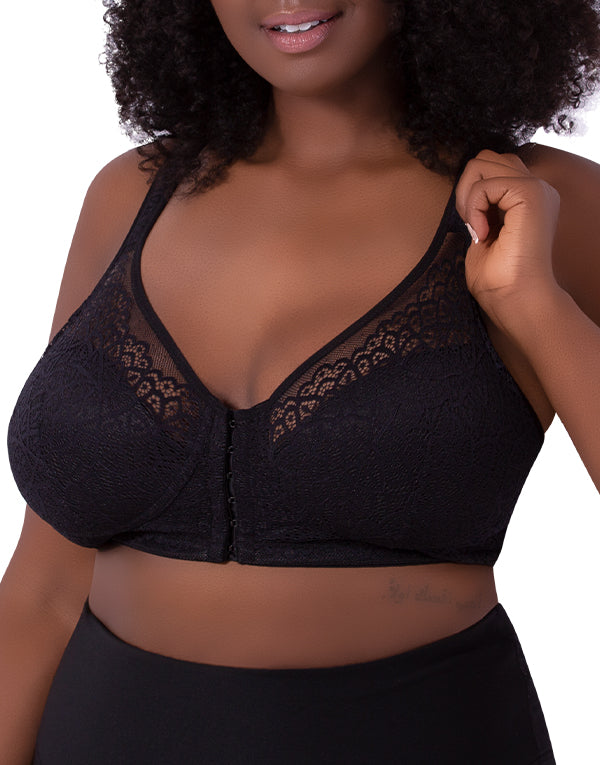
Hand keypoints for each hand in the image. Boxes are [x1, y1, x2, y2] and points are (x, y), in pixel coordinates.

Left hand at [454, 149, 561, 324]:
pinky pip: (485, 183)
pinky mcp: (531, 194)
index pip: (489, 166)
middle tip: (471, 223)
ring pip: (482, 161)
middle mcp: (536, 188)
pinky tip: (483, 233)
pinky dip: (474, 207)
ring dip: (468, 195)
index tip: (474, 226)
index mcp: (526, 197)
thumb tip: (465, 187)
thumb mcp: (481, 232)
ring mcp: (537, 188)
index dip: (471, 192)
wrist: (514, 300)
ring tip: (477, 227)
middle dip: (466, 187)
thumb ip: (479, 205)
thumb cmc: (497, 279)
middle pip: (485, 157)